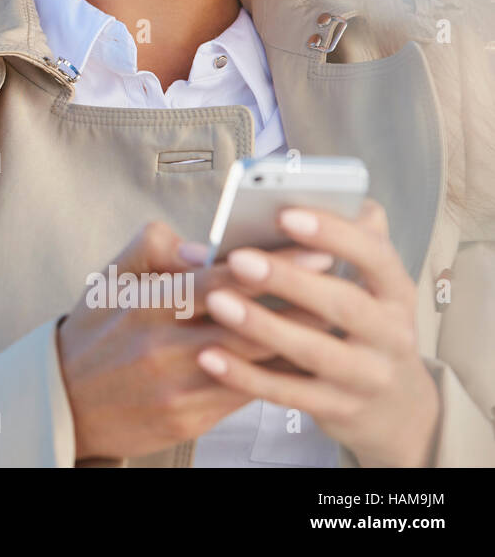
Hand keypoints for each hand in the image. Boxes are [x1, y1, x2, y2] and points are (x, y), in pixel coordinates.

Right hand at [57, 220, 336, 460]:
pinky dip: (277, 373)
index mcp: (143, 306)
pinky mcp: (189, 420)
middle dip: (298, 300)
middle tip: (341, 279)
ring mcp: (178, 388)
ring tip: (334, 315)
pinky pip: (245, 393)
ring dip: (296, 338)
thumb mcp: (110, 280)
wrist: (66, 402)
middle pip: (245, 324)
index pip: (213, 281)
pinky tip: (304, 356)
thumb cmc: (96, 334)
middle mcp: (161, 349)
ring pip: (252, 361)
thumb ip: (152, 249)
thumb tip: (204, 246)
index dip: (265, 265)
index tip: (309, 249)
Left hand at [194, 198, 439, 467]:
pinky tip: (208, 356)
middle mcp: (391, 334)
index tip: (285, 213)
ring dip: (263, 326)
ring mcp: (367, 376)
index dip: (334, 233)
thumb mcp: (371, 285)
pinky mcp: (339, 409)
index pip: (375, 256)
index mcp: (395, 291)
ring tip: (217, 302)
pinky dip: (246, 376)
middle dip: (289, 279)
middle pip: (343, 304)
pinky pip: (289, 393)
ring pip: (314, 351)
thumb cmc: (364, 325)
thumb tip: (321, 193)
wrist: (395, 407)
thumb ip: (349, 240)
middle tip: (239, 257)